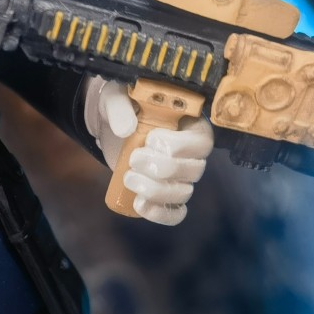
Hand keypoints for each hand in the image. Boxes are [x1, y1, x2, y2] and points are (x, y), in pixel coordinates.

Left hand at [83, 77, 212, 225]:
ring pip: (182, 193)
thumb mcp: (116, 99)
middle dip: (160, 168)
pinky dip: (158, 214)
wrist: (111, 126)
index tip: (150, 138)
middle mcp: (194, 154)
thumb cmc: (122, 108)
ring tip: (128, 178)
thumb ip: (119, 108)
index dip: (178, 146)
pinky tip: (138, 204)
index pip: (202, 142)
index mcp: (192, 126)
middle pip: (193, 171)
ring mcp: (182, 178)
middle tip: (133, 158)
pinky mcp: (166, 195)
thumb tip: (126, 129)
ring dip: (154, 190)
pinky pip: (174, 214)